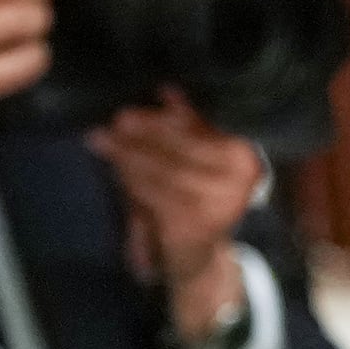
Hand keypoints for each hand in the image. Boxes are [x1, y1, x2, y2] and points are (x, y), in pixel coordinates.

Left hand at [86, 93, 262, 345]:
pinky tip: (116, 169)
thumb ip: (187, 126)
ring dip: (130, 155)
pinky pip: (155, 195)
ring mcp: (219, 206)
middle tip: (114, 121)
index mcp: (245, 158)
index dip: (167, 117)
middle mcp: (239, 182)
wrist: (199, 257)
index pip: (200, 129)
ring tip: (104, 141)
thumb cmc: (195, 198)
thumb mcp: (197, 159)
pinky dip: (132, 179)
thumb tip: (169, 91)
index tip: (139, 106)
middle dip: (143, 133)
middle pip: (181, 148)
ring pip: (164, 170)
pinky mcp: (194, 227)